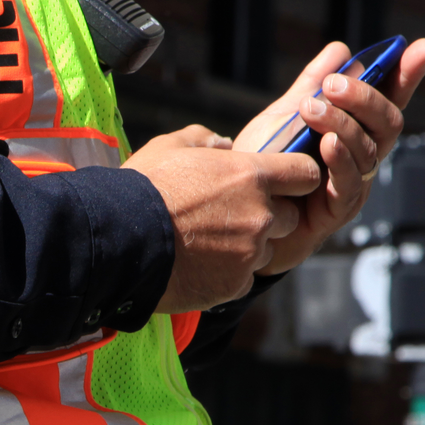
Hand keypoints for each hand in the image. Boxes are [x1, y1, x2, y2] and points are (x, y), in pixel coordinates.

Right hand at [122, 126, 322, 312]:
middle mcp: (260, 215)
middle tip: (233, 215)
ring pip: (266, 250)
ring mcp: (249, 253)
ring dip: (248, 247)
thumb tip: (224, 143)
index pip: (305, 174)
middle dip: (271, 216)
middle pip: (290, 218)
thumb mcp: (169, 148)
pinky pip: (242, 278)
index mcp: (251, 176)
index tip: (283, 182)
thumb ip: (203, 139)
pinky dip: (227, 273)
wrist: (119, 240)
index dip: (296, 177)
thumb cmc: (142, 187)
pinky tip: (197, 264)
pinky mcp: (234, 284)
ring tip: (207, 242)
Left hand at [233, 38, 424, 276]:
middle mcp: (363, 157)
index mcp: (355, 130)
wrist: (242, 212)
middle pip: (388, 123)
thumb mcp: (285, 118)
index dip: (407, 75)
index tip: (423, 47)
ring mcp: (354, 185)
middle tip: (332, 84)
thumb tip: (341, 50)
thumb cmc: (269, 166)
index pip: (389, 99)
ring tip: (309, 110)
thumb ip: (311, 87)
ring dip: (342, 124)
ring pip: (368, 150)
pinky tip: (326, 144)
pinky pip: (349, 183)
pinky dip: (341, 160)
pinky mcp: (337, 211)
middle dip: (366, 97)